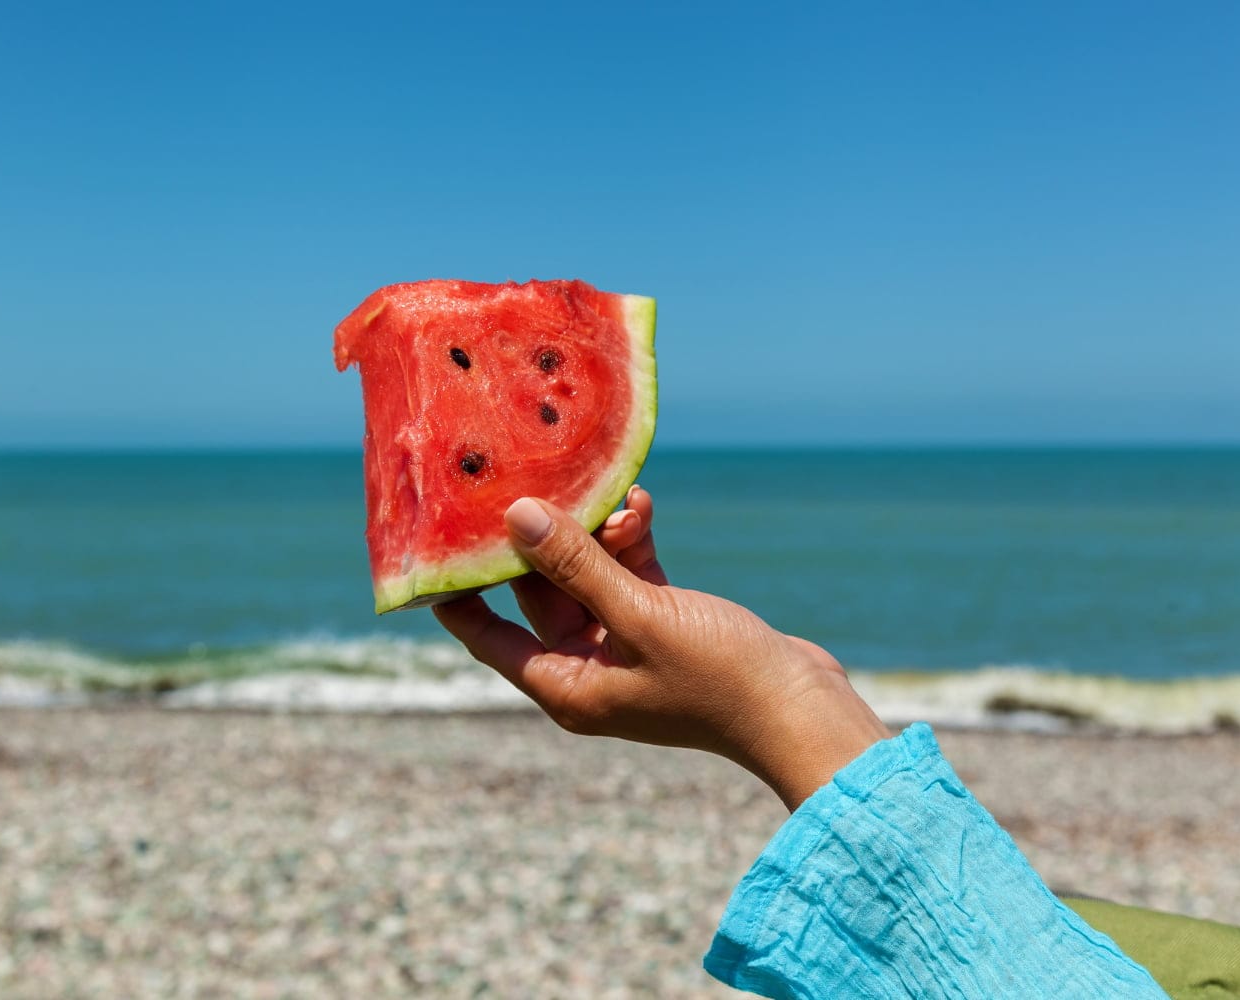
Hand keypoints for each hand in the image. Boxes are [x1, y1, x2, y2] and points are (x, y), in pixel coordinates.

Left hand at [434, 489, 889, 810]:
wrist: (803, 708)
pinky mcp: (661, 622)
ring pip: (587, 573)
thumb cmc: (718, 679)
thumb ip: (575, 564)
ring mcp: (625, 644)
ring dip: (598, 532)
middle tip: (533, 479)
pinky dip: (632, 541)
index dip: (456, 585)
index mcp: (565, 684)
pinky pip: (629, 572)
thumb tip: (515, 517)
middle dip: (542, 538)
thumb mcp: (639, 615)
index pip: (483, 632)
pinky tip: (641, 504)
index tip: (435, 533)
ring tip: (616, 495)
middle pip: (537, 591)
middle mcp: (586, 667)